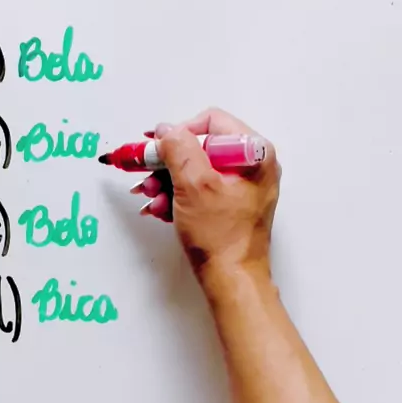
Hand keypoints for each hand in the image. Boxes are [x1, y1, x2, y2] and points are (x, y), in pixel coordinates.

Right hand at [132, 108, 280, 279]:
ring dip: (169, 180)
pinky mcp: (234, 201)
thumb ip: (178, 149)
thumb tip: (166, 130)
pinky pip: (202, 186)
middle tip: (147, 175)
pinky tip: (162, 208)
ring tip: (151, 196)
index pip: (211, 122)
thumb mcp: (193, 186)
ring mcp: (245, 183)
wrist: (232, 280)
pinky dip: (180, 194)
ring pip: (198, 167)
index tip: (158, 148)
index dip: (179, 133)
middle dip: (169, 162)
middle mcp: (254, 163)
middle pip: (201, 145)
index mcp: (255, 152)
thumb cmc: (221, 238)